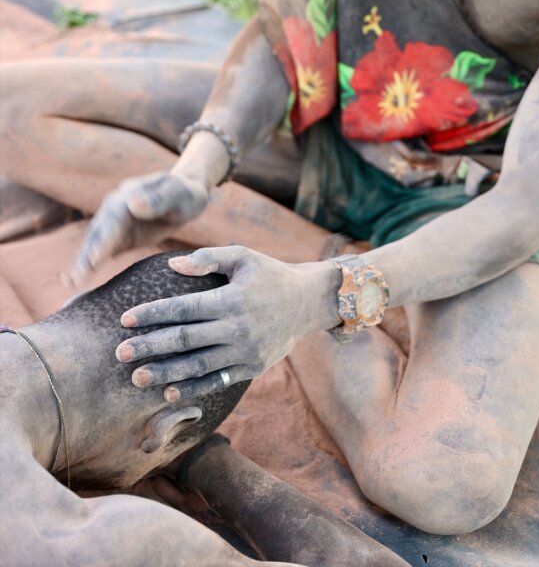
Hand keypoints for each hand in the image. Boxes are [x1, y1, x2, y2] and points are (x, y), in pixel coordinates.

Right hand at [68, 170, 209, 285]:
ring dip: (82, 261)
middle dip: (87, 254)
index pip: (115, 218)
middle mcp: (116, 207)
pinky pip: (101, 250)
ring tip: (70, 282)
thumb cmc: (185, 193)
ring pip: (95, 242)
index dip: (106, 238)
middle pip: (99, 231)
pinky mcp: (118, 235)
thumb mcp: (178, 193)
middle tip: (76, 277)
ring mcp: (114, 221)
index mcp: (130, 194)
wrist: (185, 194)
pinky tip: (73, 280)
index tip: (96, 257)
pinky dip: (88, 263)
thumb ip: (158, 198)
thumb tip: (132, 204)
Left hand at [114, 246, 339, 401]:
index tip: (126, 319)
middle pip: (185, 340)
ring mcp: (245, 352)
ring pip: (197, 366)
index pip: (183, 308)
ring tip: (136, 377)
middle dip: (150, 346)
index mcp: (231, 299)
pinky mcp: (251, 368)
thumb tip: (172, 264)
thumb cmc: (270, 274)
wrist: (308, 302)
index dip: (153, 314)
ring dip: (165, 373)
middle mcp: (237, 328)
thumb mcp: (243, 256)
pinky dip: (193, 389)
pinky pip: (217, 381)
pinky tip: (169, 393)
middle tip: (119, 353)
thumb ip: (208, 258)